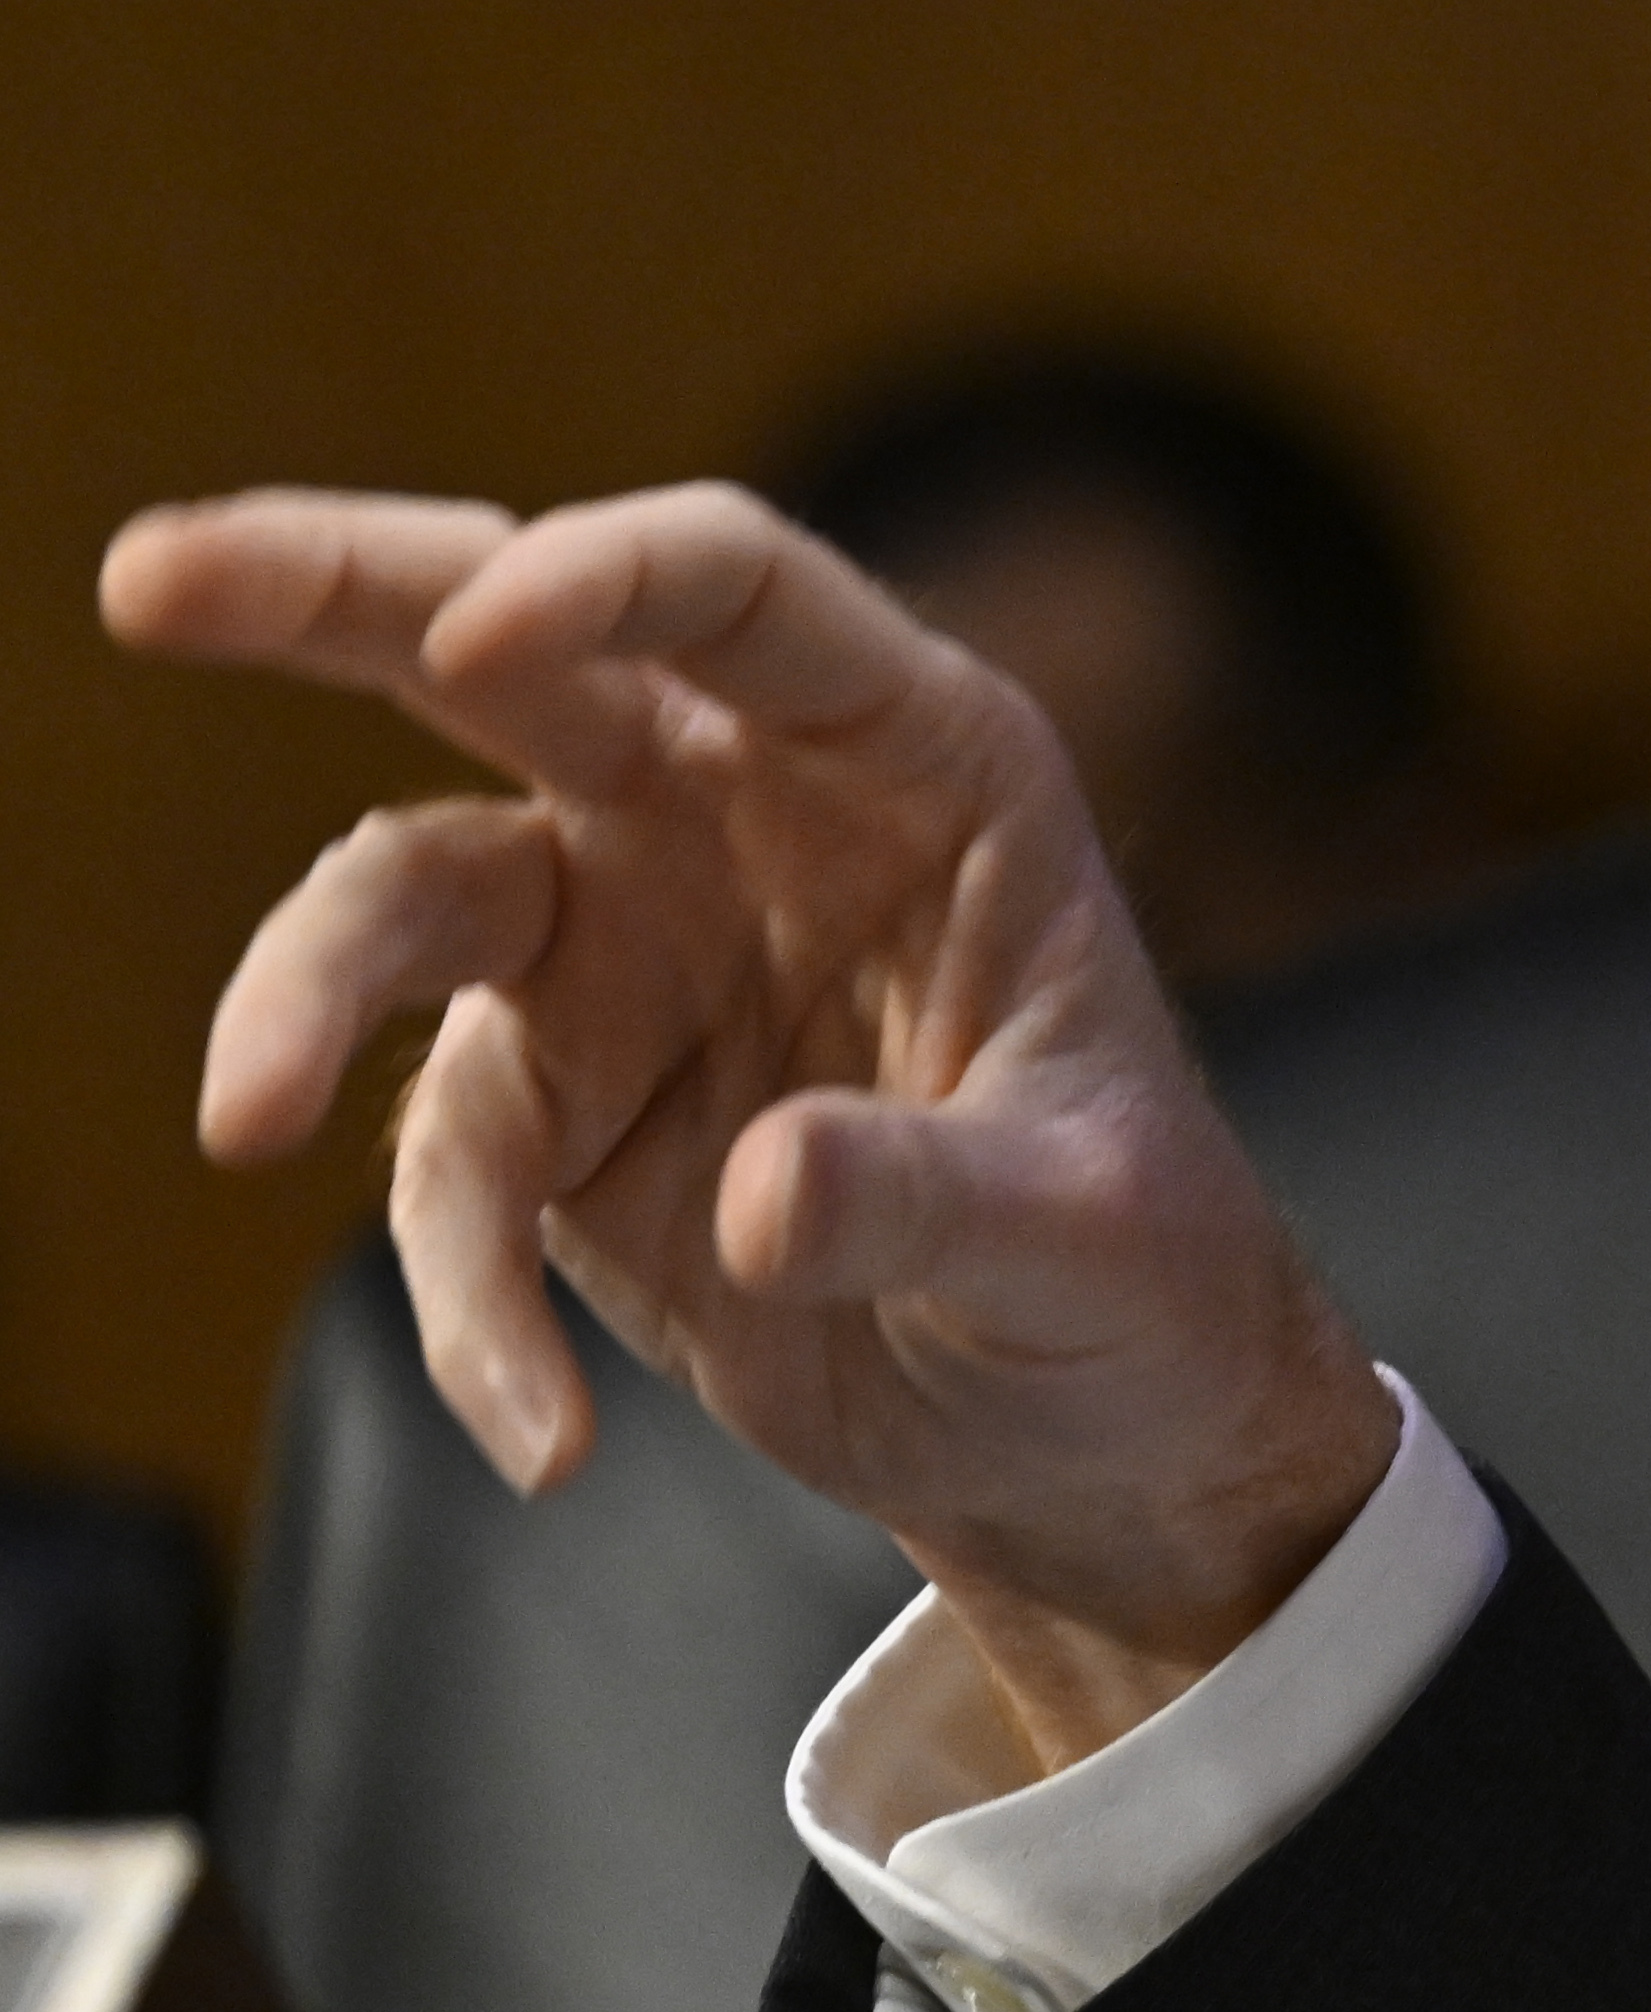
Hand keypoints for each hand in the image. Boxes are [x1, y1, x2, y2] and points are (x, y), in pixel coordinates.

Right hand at [99, 483, 1396, 1774]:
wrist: (1094, 1433)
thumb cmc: (1140, 1285)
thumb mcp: (1089, 1244)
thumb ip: (934, 1200)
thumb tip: (757, 1195)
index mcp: (919, 768)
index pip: (741, 593)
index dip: (605, 576)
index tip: (475, 624)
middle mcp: (747, 819)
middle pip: (509, 656)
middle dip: (328, 593)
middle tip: (149, 577)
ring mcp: (628, 949)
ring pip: (404, 891)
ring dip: (303, 992)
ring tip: (238, 1115)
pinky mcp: (554, 1108)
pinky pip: (446, 1173)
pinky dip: (463, 1301)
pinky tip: (545, 1435)